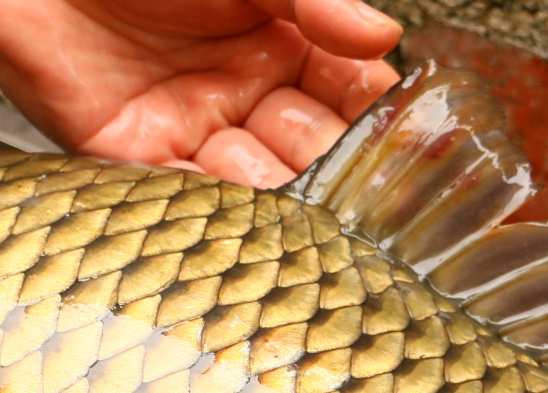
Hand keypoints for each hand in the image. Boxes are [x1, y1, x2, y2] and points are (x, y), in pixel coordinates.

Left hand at [0, 0, 401, 185]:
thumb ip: (316, 1)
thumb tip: (386, 38)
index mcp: (279, 40)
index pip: (349, 90)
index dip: (380, 116)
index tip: (417, 141)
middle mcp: (239, 90)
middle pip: (310, 145)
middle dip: (340, 167)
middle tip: (372, 191)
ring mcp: (189, 125)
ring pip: (257, 179)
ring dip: (289, 197)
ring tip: (320, 214)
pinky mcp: (130, 153)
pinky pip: (184, 192)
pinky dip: (218, 207)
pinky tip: (251, 217)